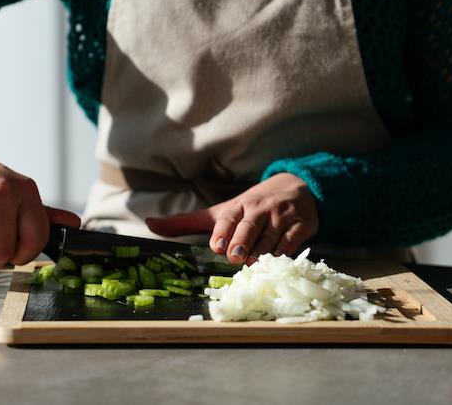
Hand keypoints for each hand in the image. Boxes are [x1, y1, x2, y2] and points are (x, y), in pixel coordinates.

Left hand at [145, 173, 317, 264]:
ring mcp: (281, 216)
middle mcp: (258, 209)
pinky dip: (283, 254)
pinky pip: (291, 243)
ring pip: (270, 239)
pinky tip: (275, 261)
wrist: (295, 188)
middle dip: (242, 242)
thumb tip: (149, 224)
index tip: (217, 246)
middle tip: (235, 257)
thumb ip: (185, 222)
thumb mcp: (219, 212)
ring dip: (261, 253)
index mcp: (236, 206)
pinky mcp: (302, 225)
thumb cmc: (249, 207)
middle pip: (248, 227)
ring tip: (253, 264)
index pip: (227, 217)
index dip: (222, 231)